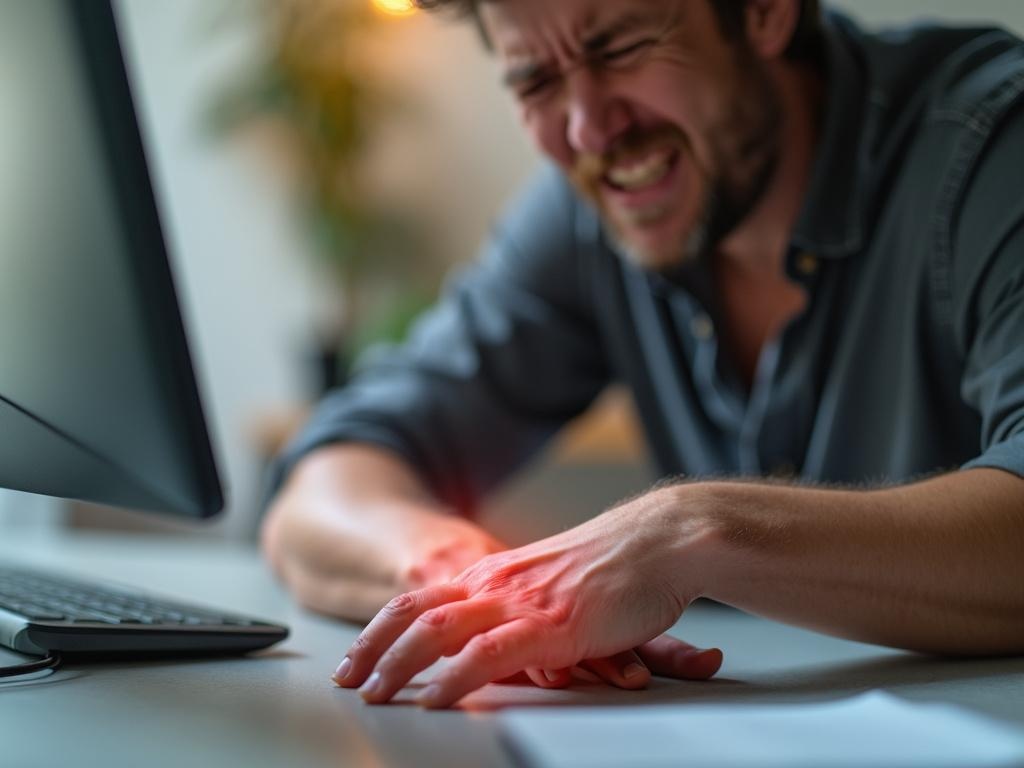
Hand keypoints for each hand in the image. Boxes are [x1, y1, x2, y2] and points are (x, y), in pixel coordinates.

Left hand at [332, 487, 722, 706]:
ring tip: (374, 693)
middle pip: (413, 613)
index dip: (382, 629)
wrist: (661, 540)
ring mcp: (519, 601)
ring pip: (436, 632)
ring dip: (397, 665)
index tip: (359, 657)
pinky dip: (451, 679)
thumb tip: (504, 637)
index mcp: (496, 573)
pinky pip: (486, 654)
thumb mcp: (555, 583)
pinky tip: (432, 699)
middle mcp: (497, 583)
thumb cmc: (619, 563)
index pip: (421, 599)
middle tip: (347, 679)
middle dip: (372, 648)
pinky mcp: (549, 623)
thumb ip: (522, 604)